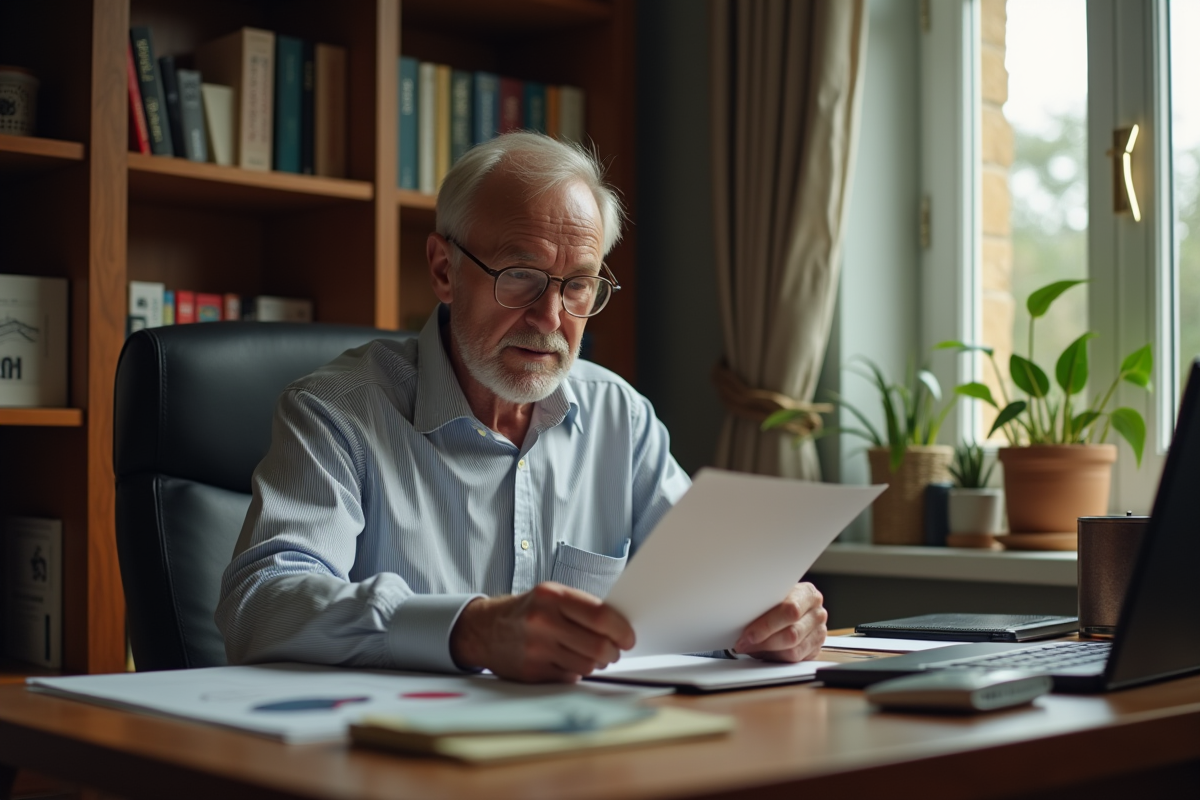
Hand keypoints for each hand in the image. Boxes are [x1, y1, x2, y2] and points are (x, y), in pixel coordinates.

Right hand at [449, 581, 635, 682]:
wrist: (484, 629)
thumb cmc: (527, 610)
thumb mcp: (551, 595)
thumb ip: (582, 608)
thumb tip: (619, 627)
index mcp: (552, 596)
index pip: (600, 615)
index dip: (621, 629)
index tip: (628, 637)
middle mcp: (543, 621)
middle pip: (598, 645)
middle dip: (613, 651)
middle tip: (615, 650)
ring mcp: (536, 648)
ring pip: (587, 665)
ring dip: (597, 663)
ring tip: (593, 655)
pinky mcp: (532, 672)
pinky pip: (570, 677)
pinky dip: (577, 671)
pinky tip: (569, 661)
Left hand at [733, 583, 826, 661]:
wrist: (793, 610)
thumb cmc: (779, 603)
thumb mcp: (773, 597)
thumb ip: (764, 606)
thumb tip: (741, 619)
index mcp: (808, 594)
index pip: (790, 610)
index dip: (766, 624)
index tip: (748, 633)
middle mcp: (817, 613)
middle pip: (792, 633)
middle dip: (764, 640)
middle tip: (744, 643)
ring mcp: (819, 632)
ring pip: (793, 649)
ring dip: (768, 651)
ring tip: (750, 647)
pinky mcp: (816, 649)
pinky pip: (795, 659)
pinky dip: (776, 657)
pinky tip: (765, 652)